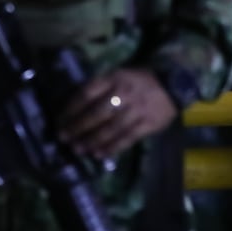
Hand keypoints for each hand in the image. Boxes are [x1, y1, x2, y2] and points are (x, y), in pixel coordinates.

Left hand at [57, 68, 176, 159]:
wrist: (172, 84)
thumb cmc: (138, 81)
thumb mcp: (118, 76)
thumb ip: (100, 89)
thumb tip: (73, 107)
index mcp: (114, 78)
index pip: (87, 93)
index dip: (71, 108)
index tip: (60, 120)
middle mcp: (124, 93)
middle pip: (97, 113)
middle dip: (78, 127)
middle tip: (64, 138)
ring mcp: (137, 110)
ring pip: (111, 128)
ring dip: (92, 140)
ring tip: (78, 149)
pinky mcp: (148, 124)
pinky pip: (127, 138)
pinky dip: (112, 148)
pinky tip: (99, 154)